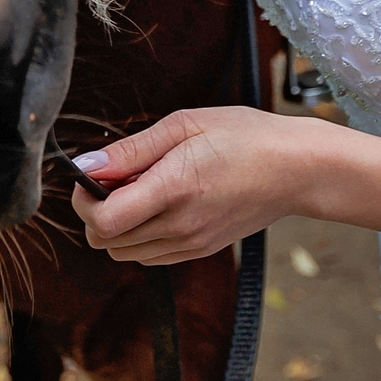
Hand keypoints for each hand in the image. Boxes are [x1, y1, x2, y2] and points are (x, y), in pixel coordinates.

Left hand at [69, 107, 338, 265]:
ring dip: (118, 224)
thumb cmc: (245, 137)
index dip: (84, 200)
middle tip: (117, 178)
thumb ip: (132, 150)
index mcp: (174, 189)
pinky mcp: (200, 251)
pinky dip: (139, 235)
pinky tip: (159, 203)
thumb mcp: (185, 124)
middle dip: (96, 211)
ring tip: (142, 188)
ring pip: (124, 252)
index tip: (92, 175)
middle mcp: (180, 225)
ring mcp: (191, 244)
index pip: (103, 221)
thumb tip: (87, 166)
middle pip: (106, 241)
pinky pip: (149, 255)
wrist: (297, 169)